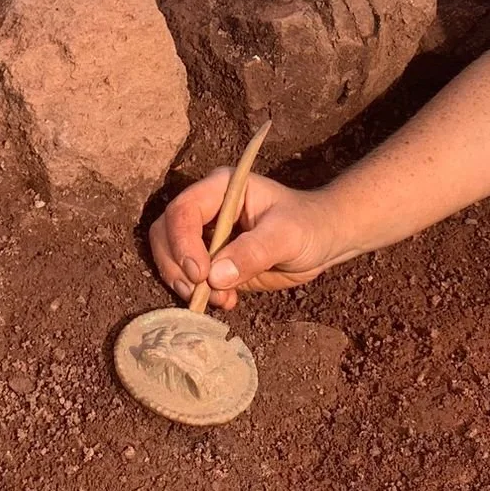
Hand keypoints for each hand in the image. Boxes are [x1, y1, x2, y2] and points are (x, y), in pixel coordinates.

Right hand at [147, 169, 342, 310]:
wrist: (323, 241)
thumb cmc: (309, 225)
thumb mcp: (286, 236)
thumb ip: (253, 252)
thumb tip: (214, 277)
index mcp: (221, 188)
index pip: (183, 211)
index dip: (182, 242)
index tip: (201, 273)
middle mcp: (207, 209)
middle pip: (165, 233)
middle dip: (175, 265)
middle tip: (198, 291)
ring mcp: (206, 236)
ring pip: (170, 258)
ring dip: (186, 284)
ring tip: (218, 299)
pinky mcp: (212, 262)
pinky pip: (190, 279)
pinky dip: (200, 295)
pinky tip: (227, 302)